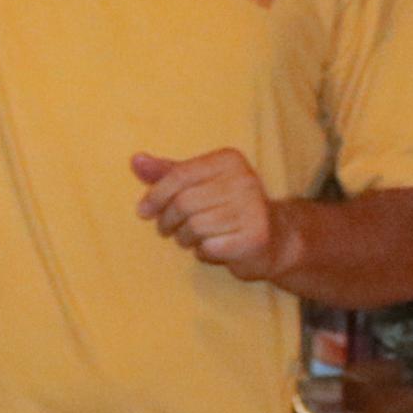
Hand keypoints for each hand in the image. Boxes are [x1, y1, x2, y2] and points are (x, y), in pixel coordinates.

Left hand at [132, 149, 297, 281]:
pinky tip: (213, 248)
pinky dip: (203, 252)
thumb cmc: (228, 208)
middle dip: (168, 220)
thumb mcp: (199, 184)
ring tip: (193, 238)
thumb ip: (169, 173)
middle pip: (183, 202)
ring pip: (194, 226)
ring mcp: (252, 208)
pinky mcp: (255, 237)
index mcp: (229, 160)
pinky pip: (209, 247)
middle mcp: (244, 180)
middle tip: (168, 229)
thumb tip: (135, 161)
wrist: (276, 238)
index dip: (155, 195)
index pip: (180, 175)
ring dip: (185, 238)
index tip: (144, 211)